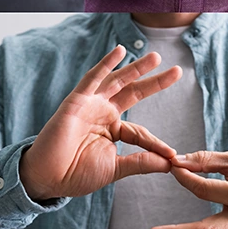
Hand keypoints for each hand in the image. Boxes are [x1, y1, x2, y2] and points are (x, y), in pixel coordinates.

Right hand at [19, 45, 180, 200]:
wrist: (49, 177)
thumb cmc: (77, 174)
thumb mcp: (115, 168)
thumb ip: (141, 162)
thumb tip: (170, 162)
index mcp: (112, 130)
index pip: (140, 131)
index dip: (156, 143)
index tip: (172, 154)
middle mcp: (103, 113)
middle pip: (134, 93)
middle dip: (155, 82)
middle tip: (178, 71)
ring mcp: (91, 105)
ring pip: (118, 81)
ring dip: (137, 68)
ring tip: (156, 57)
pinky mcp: (77, 101)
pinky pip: (93, 78)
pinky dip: (106, 63)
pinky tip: (120, 51)